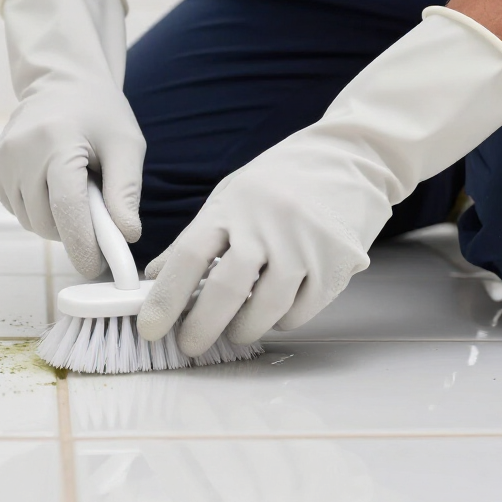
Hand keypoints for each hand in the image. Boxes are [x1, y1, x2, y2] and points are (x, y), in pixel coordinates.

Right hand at [0, 0, 145, 277]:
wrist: (61, 83)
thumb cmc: (100, 114)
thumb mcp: (127, 145)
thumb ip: (126, 191)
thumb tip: (127, 236)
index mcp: (56, 141)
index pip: (66, 207)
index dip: (83, 244)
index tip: (98, 268)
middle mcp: (19, 150)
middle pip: (47, 221)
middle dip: (75, 230)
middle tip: (98, 209)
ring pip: (31, 221)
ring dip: (57, 220)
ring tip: (75, 186)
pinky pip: (18, 210)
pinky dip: (38, 208)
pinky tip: (52, 183)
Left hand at [137, 8, 501, 353]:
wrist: (351, 157)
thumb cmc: (284, 179)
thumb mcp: (231, 195)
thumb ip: (197, 237)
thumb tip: (156, 278)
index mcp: (231, 206)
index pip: (188, 256)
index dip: (165, 298)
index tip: (149, 327)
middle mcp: (266, 225)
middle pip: (225, 290)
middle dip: (201, 327)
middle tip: (188, 344)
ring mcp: (303, 245)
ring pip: (265, 309)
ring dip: (243, 329)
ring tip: (235, 330)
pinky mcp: (335, 264)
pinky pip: (301, 311)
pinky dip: (282, 321)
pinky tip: (274, 313)